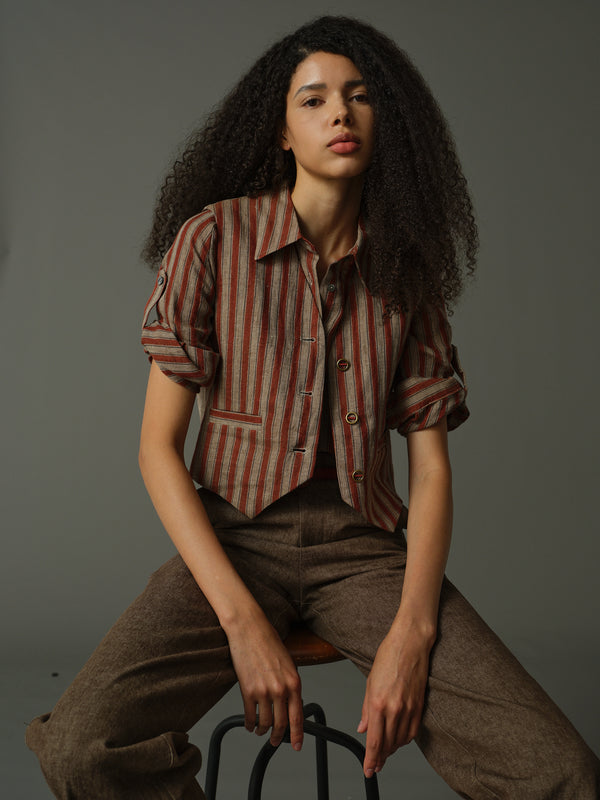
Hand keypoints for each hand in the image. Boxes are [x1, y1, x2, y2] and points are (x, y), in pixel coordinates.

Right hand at [227, 616, 303, 748]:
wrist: (249, 628)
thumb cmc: (268, 641)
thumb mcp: (288, 663)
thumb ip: (290, 684)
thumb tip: (290, 704)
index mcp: (294, 682)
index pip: (298, 716)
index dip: (298, 735)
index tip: (297, 745)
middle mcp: (280, 689)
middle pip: (281, 724)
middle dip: (278, 737)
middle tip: (276, 742)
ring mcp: (263, 691)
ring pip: (265, 723)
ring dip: (262, 731)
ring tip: (260, 731)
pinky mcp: (247, 690)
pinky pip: (249, 716)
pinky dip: (249, 724)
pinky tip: (249, 724)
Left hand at [357, 627, 430, 776]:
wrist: (410, 643)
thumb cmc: (389, 656)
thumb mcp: (370, 682)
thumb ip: (366, 709)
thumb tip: (362, 727)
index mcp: (377, 703)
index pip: (374, 741)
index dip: (371, 759)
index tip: (368, 769)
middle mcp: (394, 709)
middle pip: (387, 744)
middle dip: (380, 758)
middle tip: (375, 765)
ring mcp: (409, 708)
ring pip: (400, 740)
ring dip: (391, 749)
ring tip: (385, 752)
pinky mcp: (419, 705)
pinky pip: (412, 731)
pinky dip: (404, 739)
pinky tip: (398, 739)